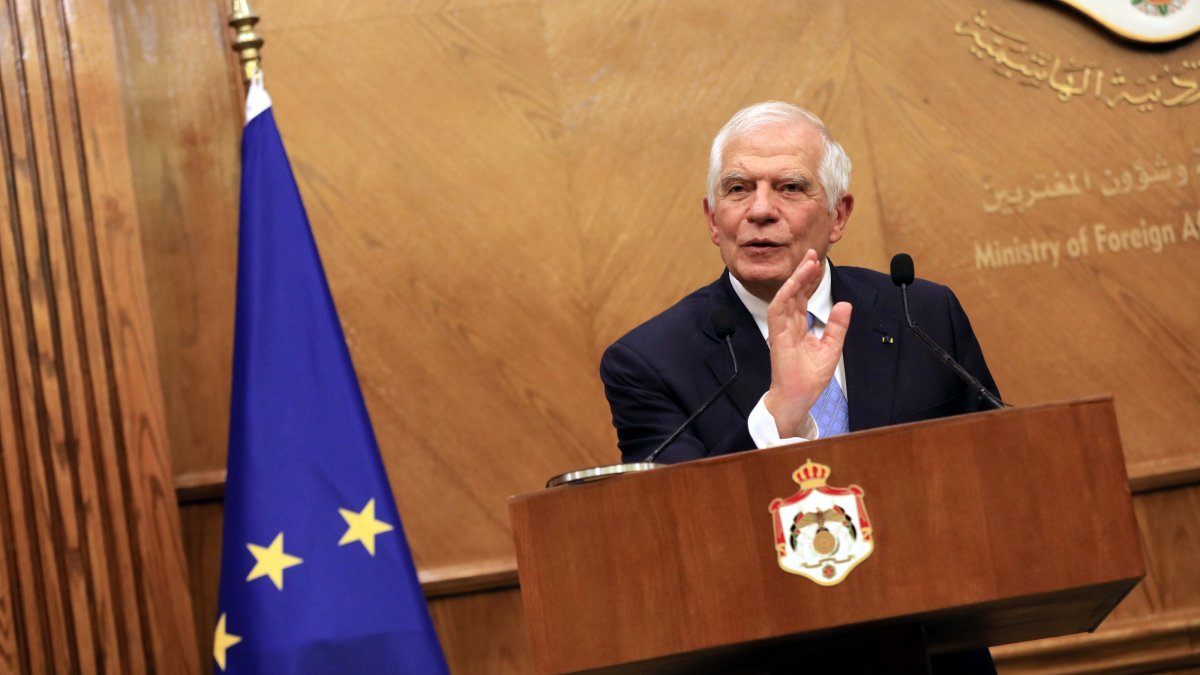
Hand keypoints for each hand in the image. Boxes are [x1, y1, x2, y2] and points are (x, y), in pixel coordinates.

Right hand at [762, 251, 851, 437]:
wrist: (798, 398)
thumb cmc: (809, 378)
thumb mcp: (831, 347)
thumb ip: (836, 326)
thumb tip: (845, 304)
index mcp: (798, 326)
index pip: (802, 297)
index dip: (809, 279)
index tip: (817, 262)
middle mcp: (788, 325)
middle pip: (794, 292)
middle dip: (802, 272)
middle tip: (812, 253)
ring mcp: (781, 330)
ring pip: (786, 297)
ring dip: (795, 279)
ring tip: (807, 263)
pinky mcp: (777, 336)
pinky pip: (778, 311)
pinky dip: (785, 295)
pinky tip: (794, 283)